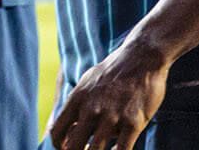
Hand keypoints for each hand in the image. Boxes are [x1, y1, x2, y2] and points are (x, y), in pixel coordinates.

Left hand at [47, 43, 169, 149]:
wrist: (141, 58)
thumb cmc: (113, 73)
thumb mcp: (86, 84)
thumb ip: (77, 106)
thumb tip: (69, 129)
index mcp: (76, 99)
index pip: (57, 131)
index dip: (59, 146)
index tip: (66, 149)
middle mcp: (91, 109)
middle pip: (74, 146)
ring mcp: (112, 117)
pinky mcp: (133, 122)